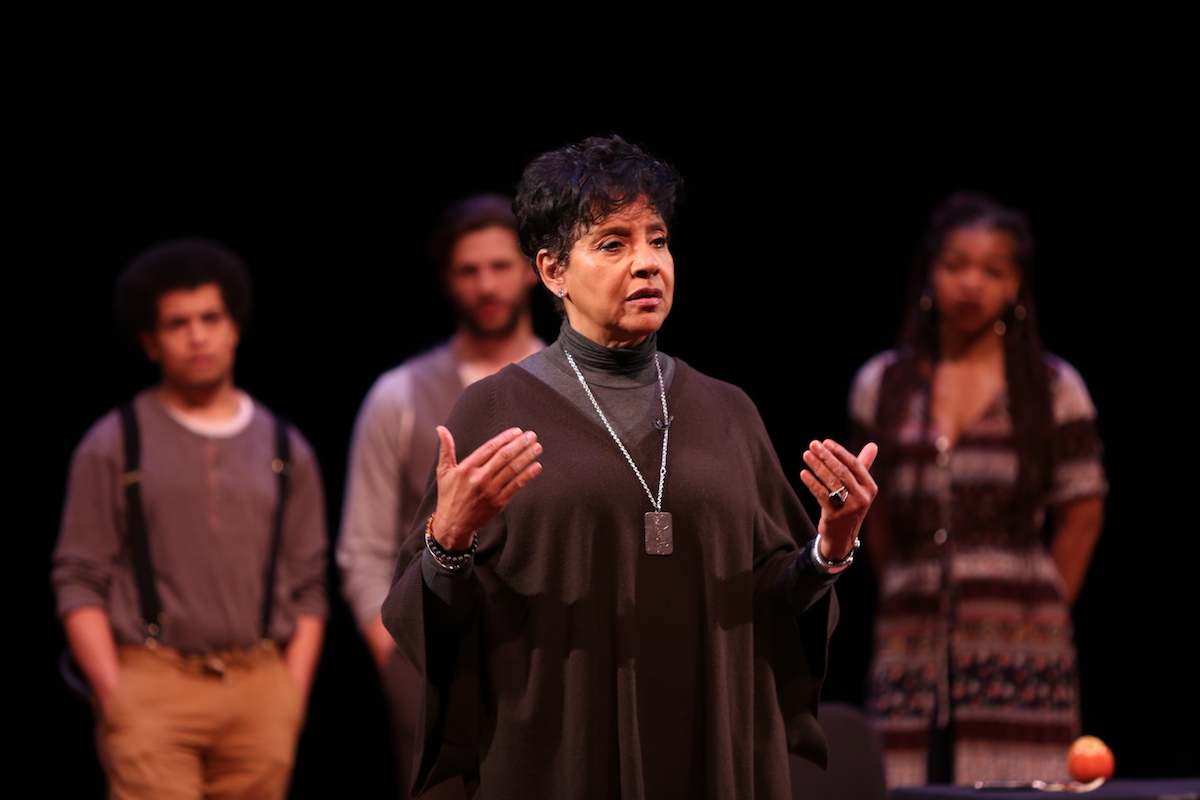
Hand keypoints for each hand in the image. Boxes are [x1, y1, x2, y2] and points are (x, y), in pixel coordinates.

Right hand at [431, 425, 542, 549]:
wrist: (453, 524)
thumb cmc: (449, 495)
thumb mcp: (444, 471)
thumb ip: (446, 449)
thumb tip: (441, 428)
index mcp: (466, 468)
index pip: (490, 448)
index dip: (505, 438)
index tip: (518, 431)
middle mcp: (479, 478)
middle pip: (504, 457)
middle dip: (520, 444)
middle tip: (532, 435)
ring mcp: (490, 491)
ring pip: (512, 470)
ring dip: (527, 457)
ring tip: (537, 447)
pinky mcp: (498, 503)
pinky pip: (516, 486)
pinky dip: (528, 475)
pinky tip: (536, 466)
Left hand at [799, 439, 878, 560]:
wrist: (842, 536)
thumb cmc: (850, 504)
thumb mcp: (859, 487)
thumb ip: (864, 465)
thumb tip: (873, 445)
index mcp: (870, 487)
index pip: (854, 464)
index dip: (839, 452)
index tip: (825, 442)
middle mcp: (862, 497)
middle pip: (842, 472)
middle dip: (826, 456)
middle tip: (813, 444)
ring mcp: (849, 508)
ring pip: (831, 482)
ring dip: (817, 466)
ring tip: (806, 455)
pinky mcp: (835, 516)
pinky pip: (822, 495)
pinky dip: (812, 483)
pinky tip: (803, 473)